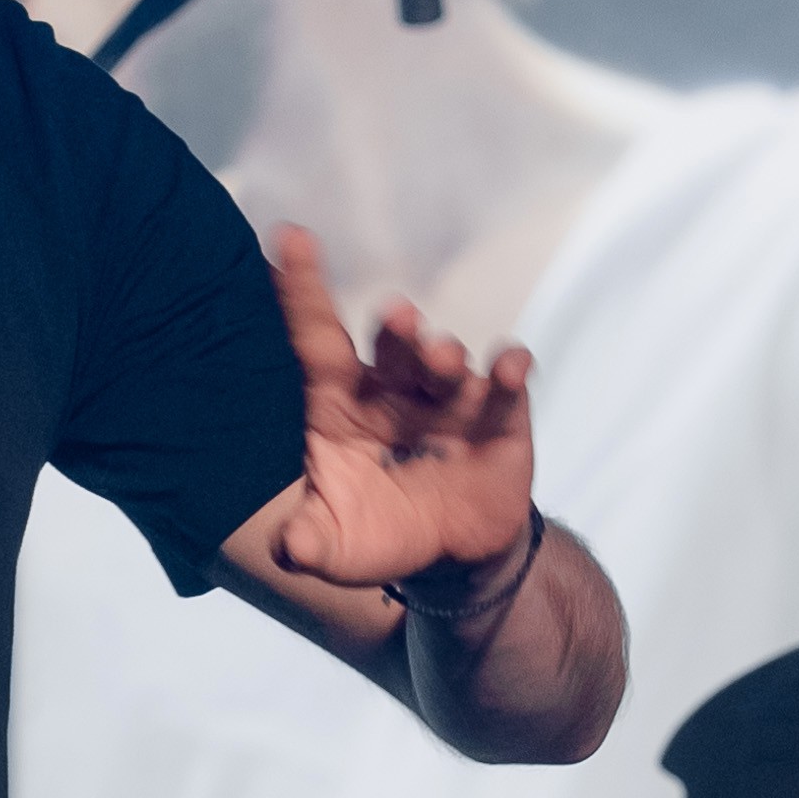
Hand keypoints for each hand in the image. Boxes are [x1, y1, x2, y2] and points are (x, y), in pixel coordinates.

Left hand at [267, 226, 536, 593]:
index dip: (301, 291)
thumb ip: (308, 544)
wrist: (452, 559)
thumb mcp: (337, 548)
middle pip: (391, 347)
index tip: (288, 238)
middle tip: (395, 317)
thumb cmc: (379, 536)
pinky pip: (507, 388)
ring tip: (439, 356)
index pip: (316, 339)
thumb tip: (288, 547)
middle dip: (395, 329)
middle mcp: (394, 390)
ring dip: (443, 354)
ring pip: (445, 362)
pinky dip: (510, 372)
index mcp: (341, 406)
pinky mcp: (500, 416)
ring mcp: (449, 398)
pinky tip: (509, 367)